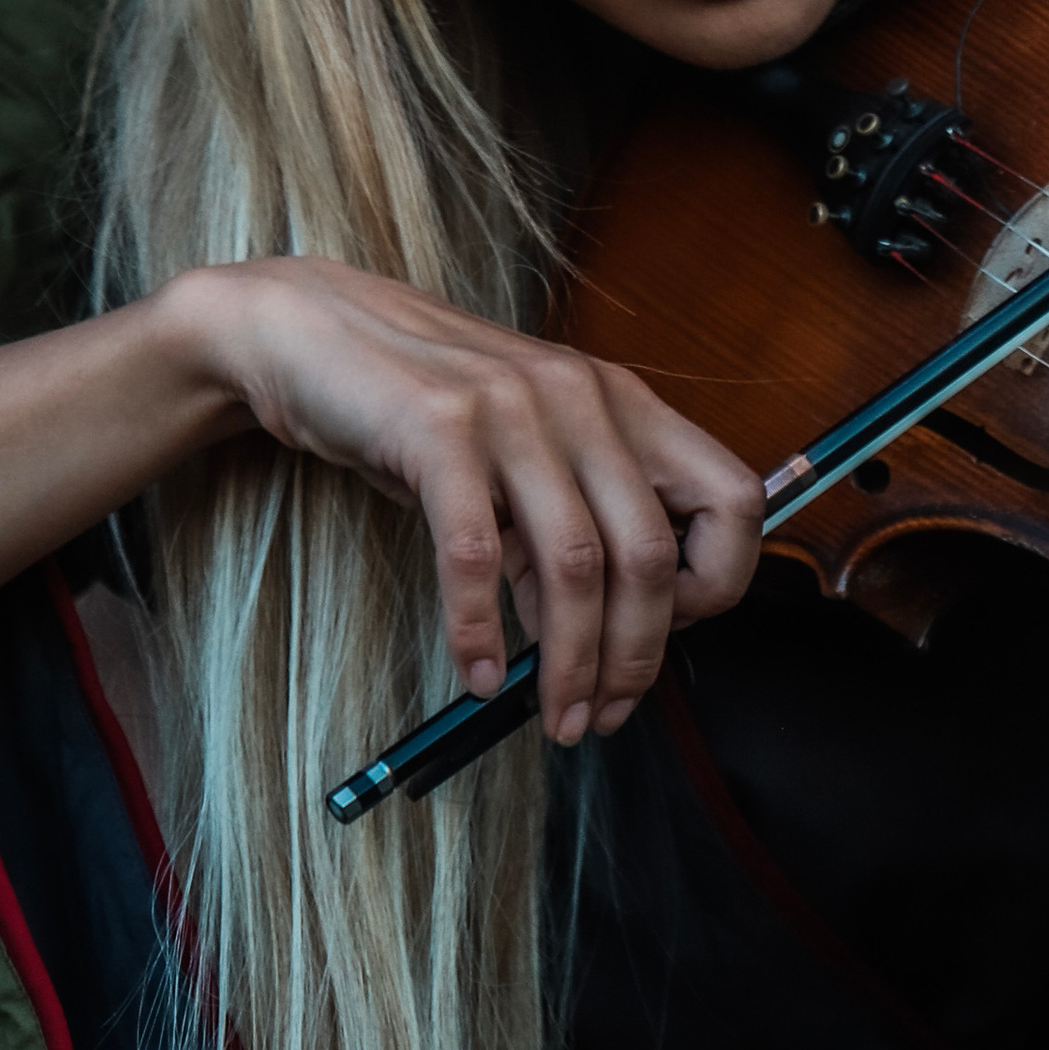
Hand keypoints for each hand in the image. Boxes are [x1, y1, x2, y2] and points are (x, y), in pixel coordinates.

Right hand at [180, 259, 763, 744]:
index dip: (717, 582)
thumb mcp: (525, 455)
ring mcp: (513, 410)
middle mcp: (583, 399)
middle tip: (605, 715)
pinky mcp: (437, 430)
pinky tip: (480, 673)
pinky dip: (479, 630)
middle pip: (651, 553)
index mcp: (624, 403)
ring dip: (570, 662)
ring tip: (555, 715)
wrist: (315, 334)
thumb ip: (571, 526)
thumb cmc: (425, 408)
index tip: (668, 632)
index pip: (734, 499)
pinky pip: (474, 555)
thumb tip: (598, 637)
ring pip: (575, 564)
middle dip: (636, 656)